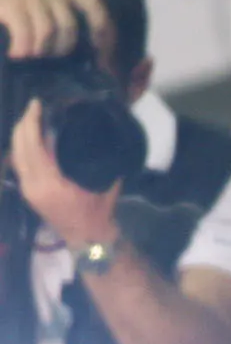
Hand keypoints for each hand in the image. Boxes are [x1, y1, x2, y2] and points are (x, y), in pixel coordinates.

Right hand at [0, 0, 106, 58]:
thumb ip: (60, 15)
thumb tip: (88, 54)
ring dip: (41, 50)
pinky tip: (16, 54)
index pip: (94, 5)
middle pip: (69, 26)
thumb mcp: (42, 0)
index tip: (100, 53)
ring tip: (31, 55)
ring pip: (48, 31)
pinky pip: (25, 33)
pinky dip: (23, 48)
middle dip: (62, 48)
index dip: (103, 30)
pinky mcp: (11, 2)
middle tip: (49, 58)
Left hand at [13, 99, 117, 246]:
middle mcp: (33, 185)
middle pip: (19, 146)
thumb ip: (92, 161)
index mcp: (51, 183)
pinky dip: (22, 146)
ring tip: (31, 118)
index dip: (32, 122)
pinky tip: (30, 137)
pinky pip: (18, 162)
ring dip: (21, 134)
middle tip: (34, 107)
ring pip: (15, 153)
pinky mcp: (26, 191)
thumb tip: (91, 135)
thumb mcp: (101, 183)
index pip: (33, 145)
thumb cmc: (98, 213)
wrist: (87, 239)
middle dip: (24, 123)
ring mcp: (27, 189)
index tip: (37, 104)